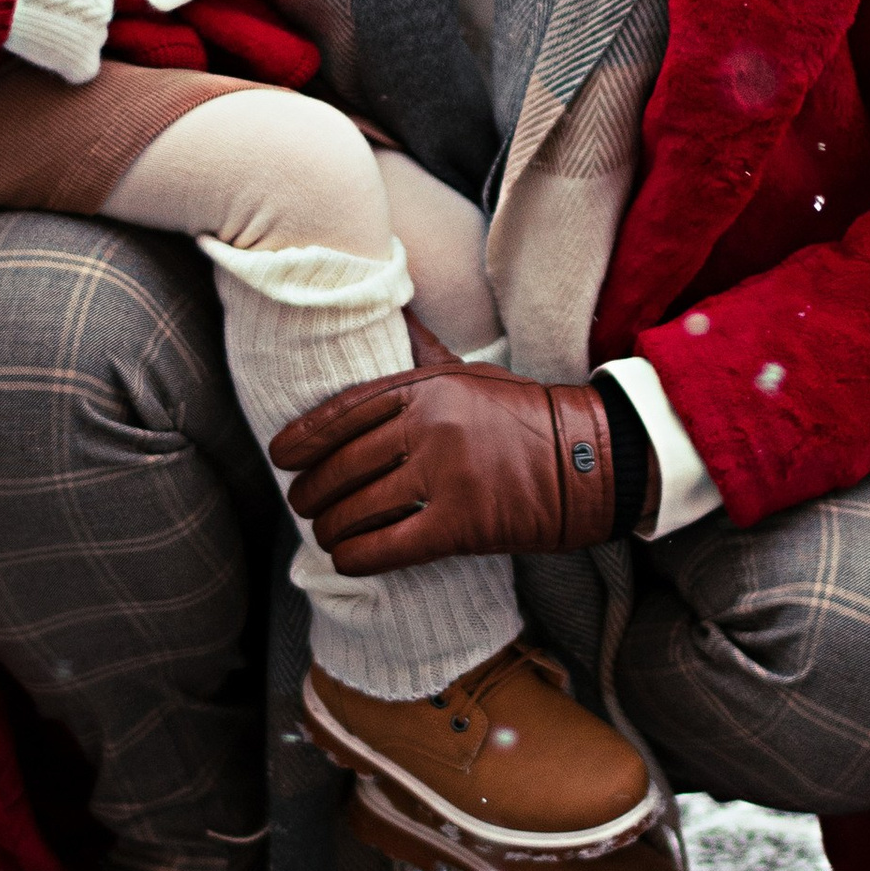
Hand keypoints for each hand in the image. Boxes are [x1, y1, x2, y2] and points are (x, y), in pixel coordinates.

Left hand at [270, 358, 622, 568]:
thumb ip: (422, 354)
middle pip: (343, 466)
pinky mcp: (462, 524)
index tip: (281, 456)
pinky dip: (358, 556)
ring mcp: (445, 476)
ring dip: (331, 527)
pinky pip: (389, 546)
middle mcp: (429, 427)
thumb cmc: (523, 415)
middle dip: (312, 491)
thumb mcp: (470, 372)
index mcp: (426, 387)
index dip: (303, 438)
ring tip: (327, 532)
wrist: (588, 460)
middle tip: (304, 503)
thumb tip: (392, 312)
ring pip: (358, 508)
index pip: (344, 413)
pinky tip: (347, 558)